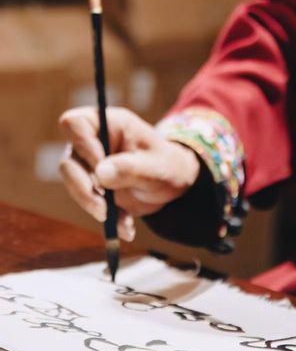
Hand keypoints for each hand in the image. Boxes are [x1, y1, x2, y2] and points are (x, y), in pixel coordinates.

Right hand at [59, 106, 200, 240]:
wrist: (172, 184)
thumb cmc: (167, 165)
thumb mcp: (157, 167)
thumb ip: (130, 169)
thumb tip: (100, 174)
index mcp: (109, 124)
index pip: (75, 123)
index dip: (81, 144)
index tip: (99, 165)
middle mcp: (93, 142)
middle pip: (68, 161)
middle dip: (83, 188)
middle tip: (104, 208)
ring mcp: (88, 166)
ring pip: (73, 185)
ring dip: (94, 206)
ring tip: (123, 221)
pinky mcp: (91, 188)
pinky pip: (87, 203)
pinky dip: (107, 218)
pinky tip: (127, 227)